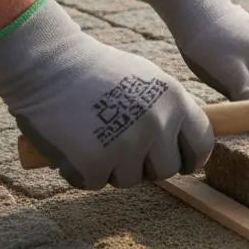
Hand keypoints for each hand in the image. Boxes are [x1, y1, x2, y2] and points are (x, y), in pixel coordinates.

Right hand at [0, 0, 213, 189]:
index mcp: (174, 101)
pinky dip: (81, 172)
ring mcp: (127, 145)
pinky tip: (71, 147)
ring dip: (111, 168)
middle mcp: (156, 124)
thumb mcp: (147, 79)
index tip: (181, 164)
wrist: (47, 64)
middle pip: (166, 170)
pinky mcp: (95, 162)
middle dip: (146, 166)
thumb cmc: (95, 70)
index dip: (191, 158)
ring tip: (92, 139)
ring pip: (130, 180)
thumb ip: (168, 108)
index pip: (201, 144)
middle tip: (122, 151)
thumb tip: (184, 139)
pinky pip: (95, 183)